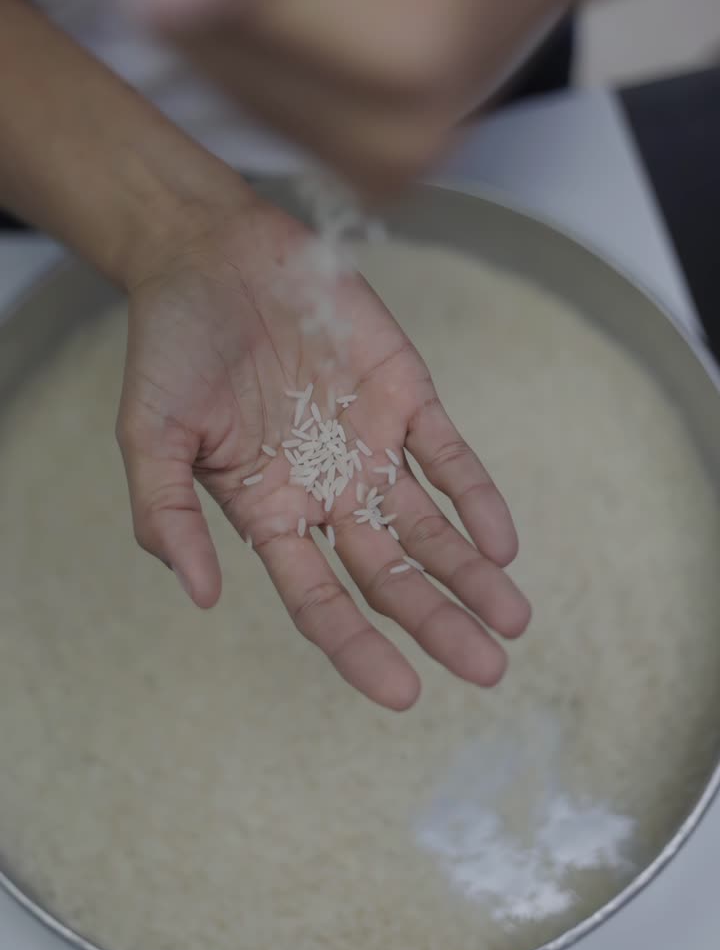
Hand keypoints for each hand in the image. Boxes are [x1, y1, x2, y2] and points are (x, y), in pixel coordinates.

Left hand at [116, 0, 647, 188]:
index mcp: (407, 52)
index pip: (211, 3)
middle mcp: (396, 142)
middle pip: (215, 50)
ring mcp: (386, 172)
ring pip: (229, 80)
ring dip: (253, 5)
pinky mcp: (373, 178)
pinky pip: (261, 106)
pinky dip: (274, 49)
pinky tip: (335, 3)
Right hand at [117, 195, 528, 709]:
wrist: (212, 255)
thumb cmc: (173, 347)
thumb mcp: (148, 436)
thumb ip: (167, 514)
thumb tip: (203, 597)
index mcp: (269, 512)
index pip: (321, 599)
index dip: (359, 649)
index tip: (402, 695)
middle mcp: (328, 491)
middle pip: (390, 576)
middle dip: (438, 624)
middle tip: (487, 669)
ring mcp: (370, 445)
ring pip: (430, 526)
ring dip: (470, 573)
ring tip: (511, 621)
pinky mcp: (405, 394)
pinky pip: (448, 455)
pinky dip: (475, 496)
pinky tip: (500, 541)